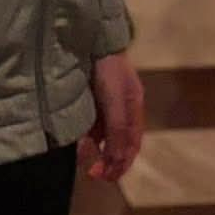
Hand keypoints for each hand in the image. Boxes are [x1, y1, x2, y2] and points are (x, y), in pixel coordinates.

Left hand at [79, 52, 144, 182]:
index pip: (131, 144)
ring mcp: (107, 100)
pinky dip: (89, 134)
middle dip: (109, 160)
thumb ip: (117, 128)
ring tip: (84, 156)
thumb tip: (116, 159)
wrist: (92, 37)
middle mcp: (122, 106)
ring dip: (96, 148)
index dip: (121, 163)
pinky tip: (81, 140)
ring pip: (104, 133)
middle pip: (119, 141)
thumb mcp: (115, 99)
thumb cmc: (107, 68)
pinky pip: (93, 121)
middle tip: (93, 173)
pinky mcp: (91, 94)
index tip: (105, 177)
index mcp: (133, 107)